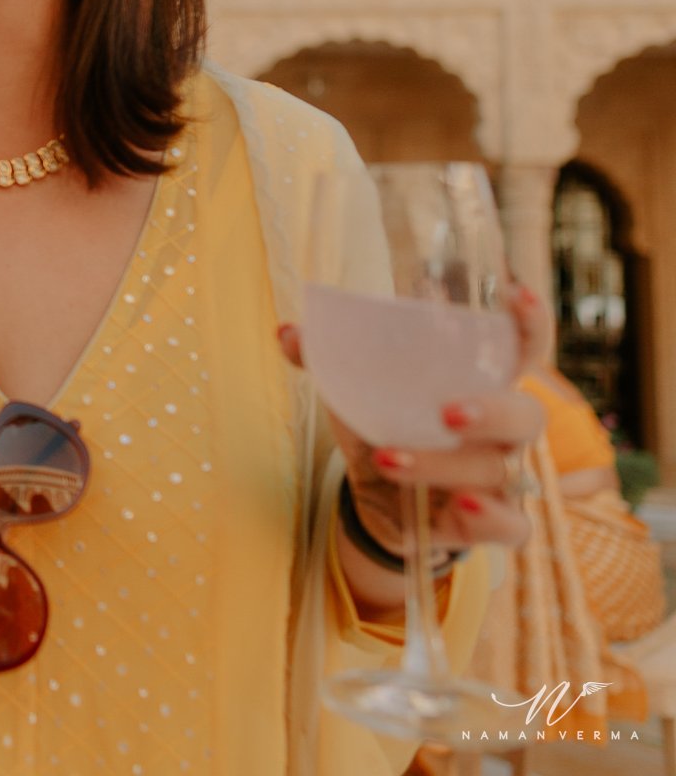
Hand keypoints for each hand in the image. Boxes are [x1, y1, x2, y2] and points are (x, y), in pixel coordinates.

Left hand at [279, 283, 548, 556]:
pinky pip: (512, 526)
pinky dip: (492, 517)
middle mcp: (502, 430)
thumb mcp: (358, 392)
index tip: (516, 294)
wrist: (380, 499)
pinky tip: (461, 504)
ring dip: (442, 464)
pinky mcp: (490, 521)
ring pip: (498, 471)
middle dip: (493, 412)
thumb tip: (289, 332)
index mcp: (479, 384)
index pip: (521, 349)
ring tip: (387, 456)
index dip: (529, 323)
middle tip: (447, 412)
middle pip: (526, 415)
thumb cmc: (386, 427)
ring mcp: (501, 478)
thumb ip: (329, 360)